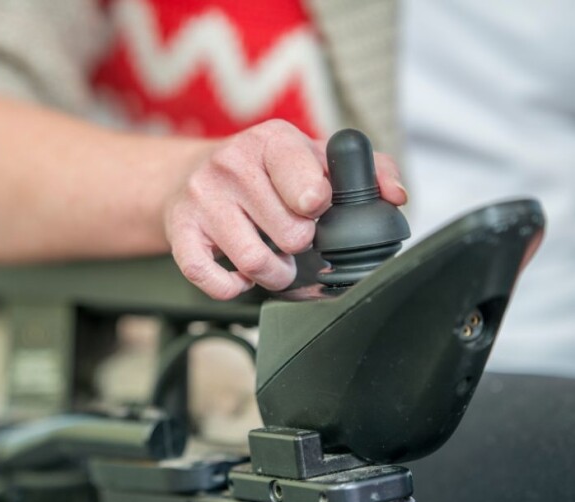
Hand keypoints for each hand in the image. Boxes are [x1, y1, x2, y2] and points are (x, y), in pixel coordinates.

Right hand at [163, 120, 407, 299]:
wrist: (185, 176)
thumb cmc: (259, 171)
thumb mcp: (310, 155)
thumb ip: (364, 169)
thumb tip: (395, 197)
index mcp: (270, 140)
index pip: (311, 190)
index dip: (320, 210)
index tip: (314, 208)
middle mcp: (231, 164)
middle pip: (291, 236)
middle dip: (300, 246)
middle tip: (291, 236)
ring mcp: (201, 199)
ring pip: (256, 263)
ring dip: (274, 274)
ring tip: (273, 259)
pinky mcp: (179, 232)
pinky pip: (212, 280)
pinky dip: (232, 287)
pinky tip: (238, 271)